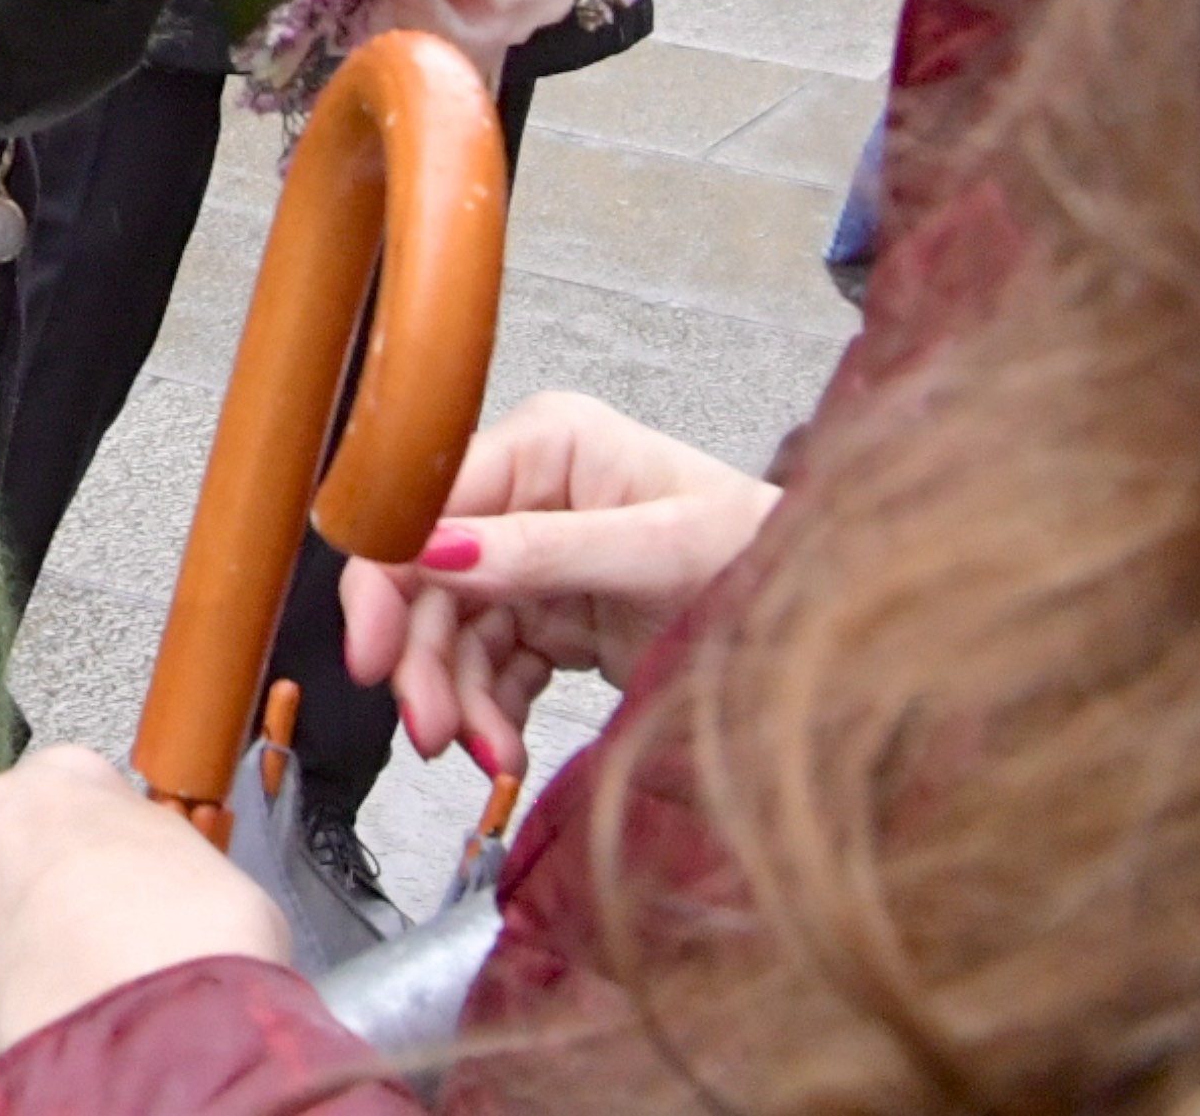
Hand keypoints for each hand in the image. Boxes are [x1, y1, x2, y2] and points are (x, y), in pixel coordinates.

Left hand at [0, 748, 288, 1087]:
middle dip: (15, 910)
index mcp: (62, 777)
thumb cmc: (186, 936)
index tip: (99, 911)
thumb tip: (152, 902)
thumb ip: (150, 864)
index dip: (85, 872)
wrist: (136, 1003)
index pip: (62, 811)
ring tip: (31, 1013)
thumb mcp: (199, 869)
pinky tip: (5, 1043)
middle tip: (61, 968)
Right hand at [337, 391, 778, 775]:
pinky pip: (495, 668)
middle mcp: (532, 491)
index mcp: (549, 443)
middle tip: (431, 734)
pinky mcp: (557, 616)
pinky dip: (491, 714)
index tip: (374, 655)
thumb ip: (545, 552)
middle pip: (430, 574)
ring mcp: (540, 556)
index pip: (427, 501)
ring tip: (484, 756)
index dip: (387, 576)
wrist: (825, 617)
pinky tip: (505, 751)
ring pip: (456, 631)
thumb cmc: (761, 555)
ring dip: (457, 699)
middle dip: (424, 658)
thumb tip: (436, 553)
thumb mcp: (656, 552)